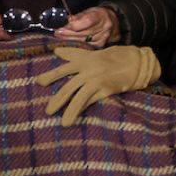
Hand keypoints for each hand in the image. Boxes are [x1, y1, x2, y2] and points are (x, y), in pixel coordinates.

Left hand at [34, 46, 161, 125]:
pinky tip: (78, 117)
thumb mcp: (92, 54)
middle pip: (69, 86)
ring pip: (80, 96)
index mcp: (84, 61)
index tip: (38, 82)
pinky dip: (85, 109)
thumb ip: (74, 54)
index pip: (64, 69)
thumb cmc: (113, 57)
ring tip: (64, 123)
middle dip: (58, 99)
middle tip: (48, 111)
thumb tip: (56, 52)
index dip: (51, 75)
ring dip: (71, 110)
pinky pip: (93, 101)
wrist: (137, 61)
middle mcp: (89, 70)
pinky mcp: (108, 89)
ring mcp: (98, 80)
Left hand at [55, 6, 119, 45]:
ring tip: (61, 39)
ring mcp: (104, 38)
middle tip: (58, 34)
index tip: (63, 27)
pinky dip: (77, 45)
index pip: (87, 22)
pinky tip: (69, 44)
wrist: (114, 22)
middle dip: (69, 34)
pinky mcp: (102, 45)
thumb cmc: (98, 15)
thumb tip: (69, 21)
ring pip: (84, 42)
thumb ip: (79, 16)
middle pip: (84, 33)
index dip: (74, 26)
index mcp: (101, 16)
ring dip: (71, 41)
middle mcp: (104, 27)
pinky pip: (87, 47)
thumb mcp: (89, 11)